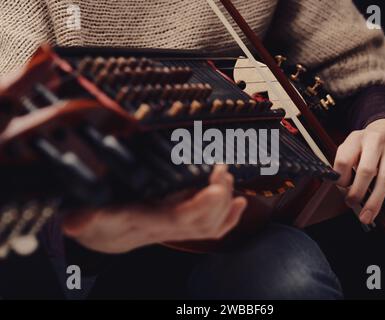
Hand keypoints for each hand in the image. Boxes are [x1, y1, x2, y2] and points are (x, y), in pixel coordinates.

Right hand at [62, 165, 246, 253]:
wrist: (99, 235)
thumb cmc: (92, 219)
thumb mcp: (80, 215)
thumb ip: (81, 219)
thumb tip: (76, 221)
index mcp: (141, 224)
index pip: (178, 220)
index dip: (202, 206)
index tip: (218, 186)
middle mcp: (161, 229)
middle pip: (200, 223)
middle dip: (218, 198)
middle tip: (223, 172)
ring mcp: (172, 228)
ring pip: (208, 227)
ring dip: (224, 204)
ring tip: (228, 179)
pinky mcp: (179, 222)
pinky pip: (209, 228)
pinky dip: (227, 216)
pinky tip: (238, 203)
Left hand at [333, 119, 384, 223]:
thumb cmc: (368, 141)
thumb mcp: (352, 143)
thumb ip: (344, 161)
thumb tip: (338, 186)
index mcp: (357, 138)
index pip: (344, 159)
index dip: (340, 177)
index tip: (340, 187)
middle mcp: (376, 142)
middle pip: (366, 171)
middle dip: (356, 192)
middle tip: (351, 203)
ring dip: (375, 202)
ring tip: (367, 216)